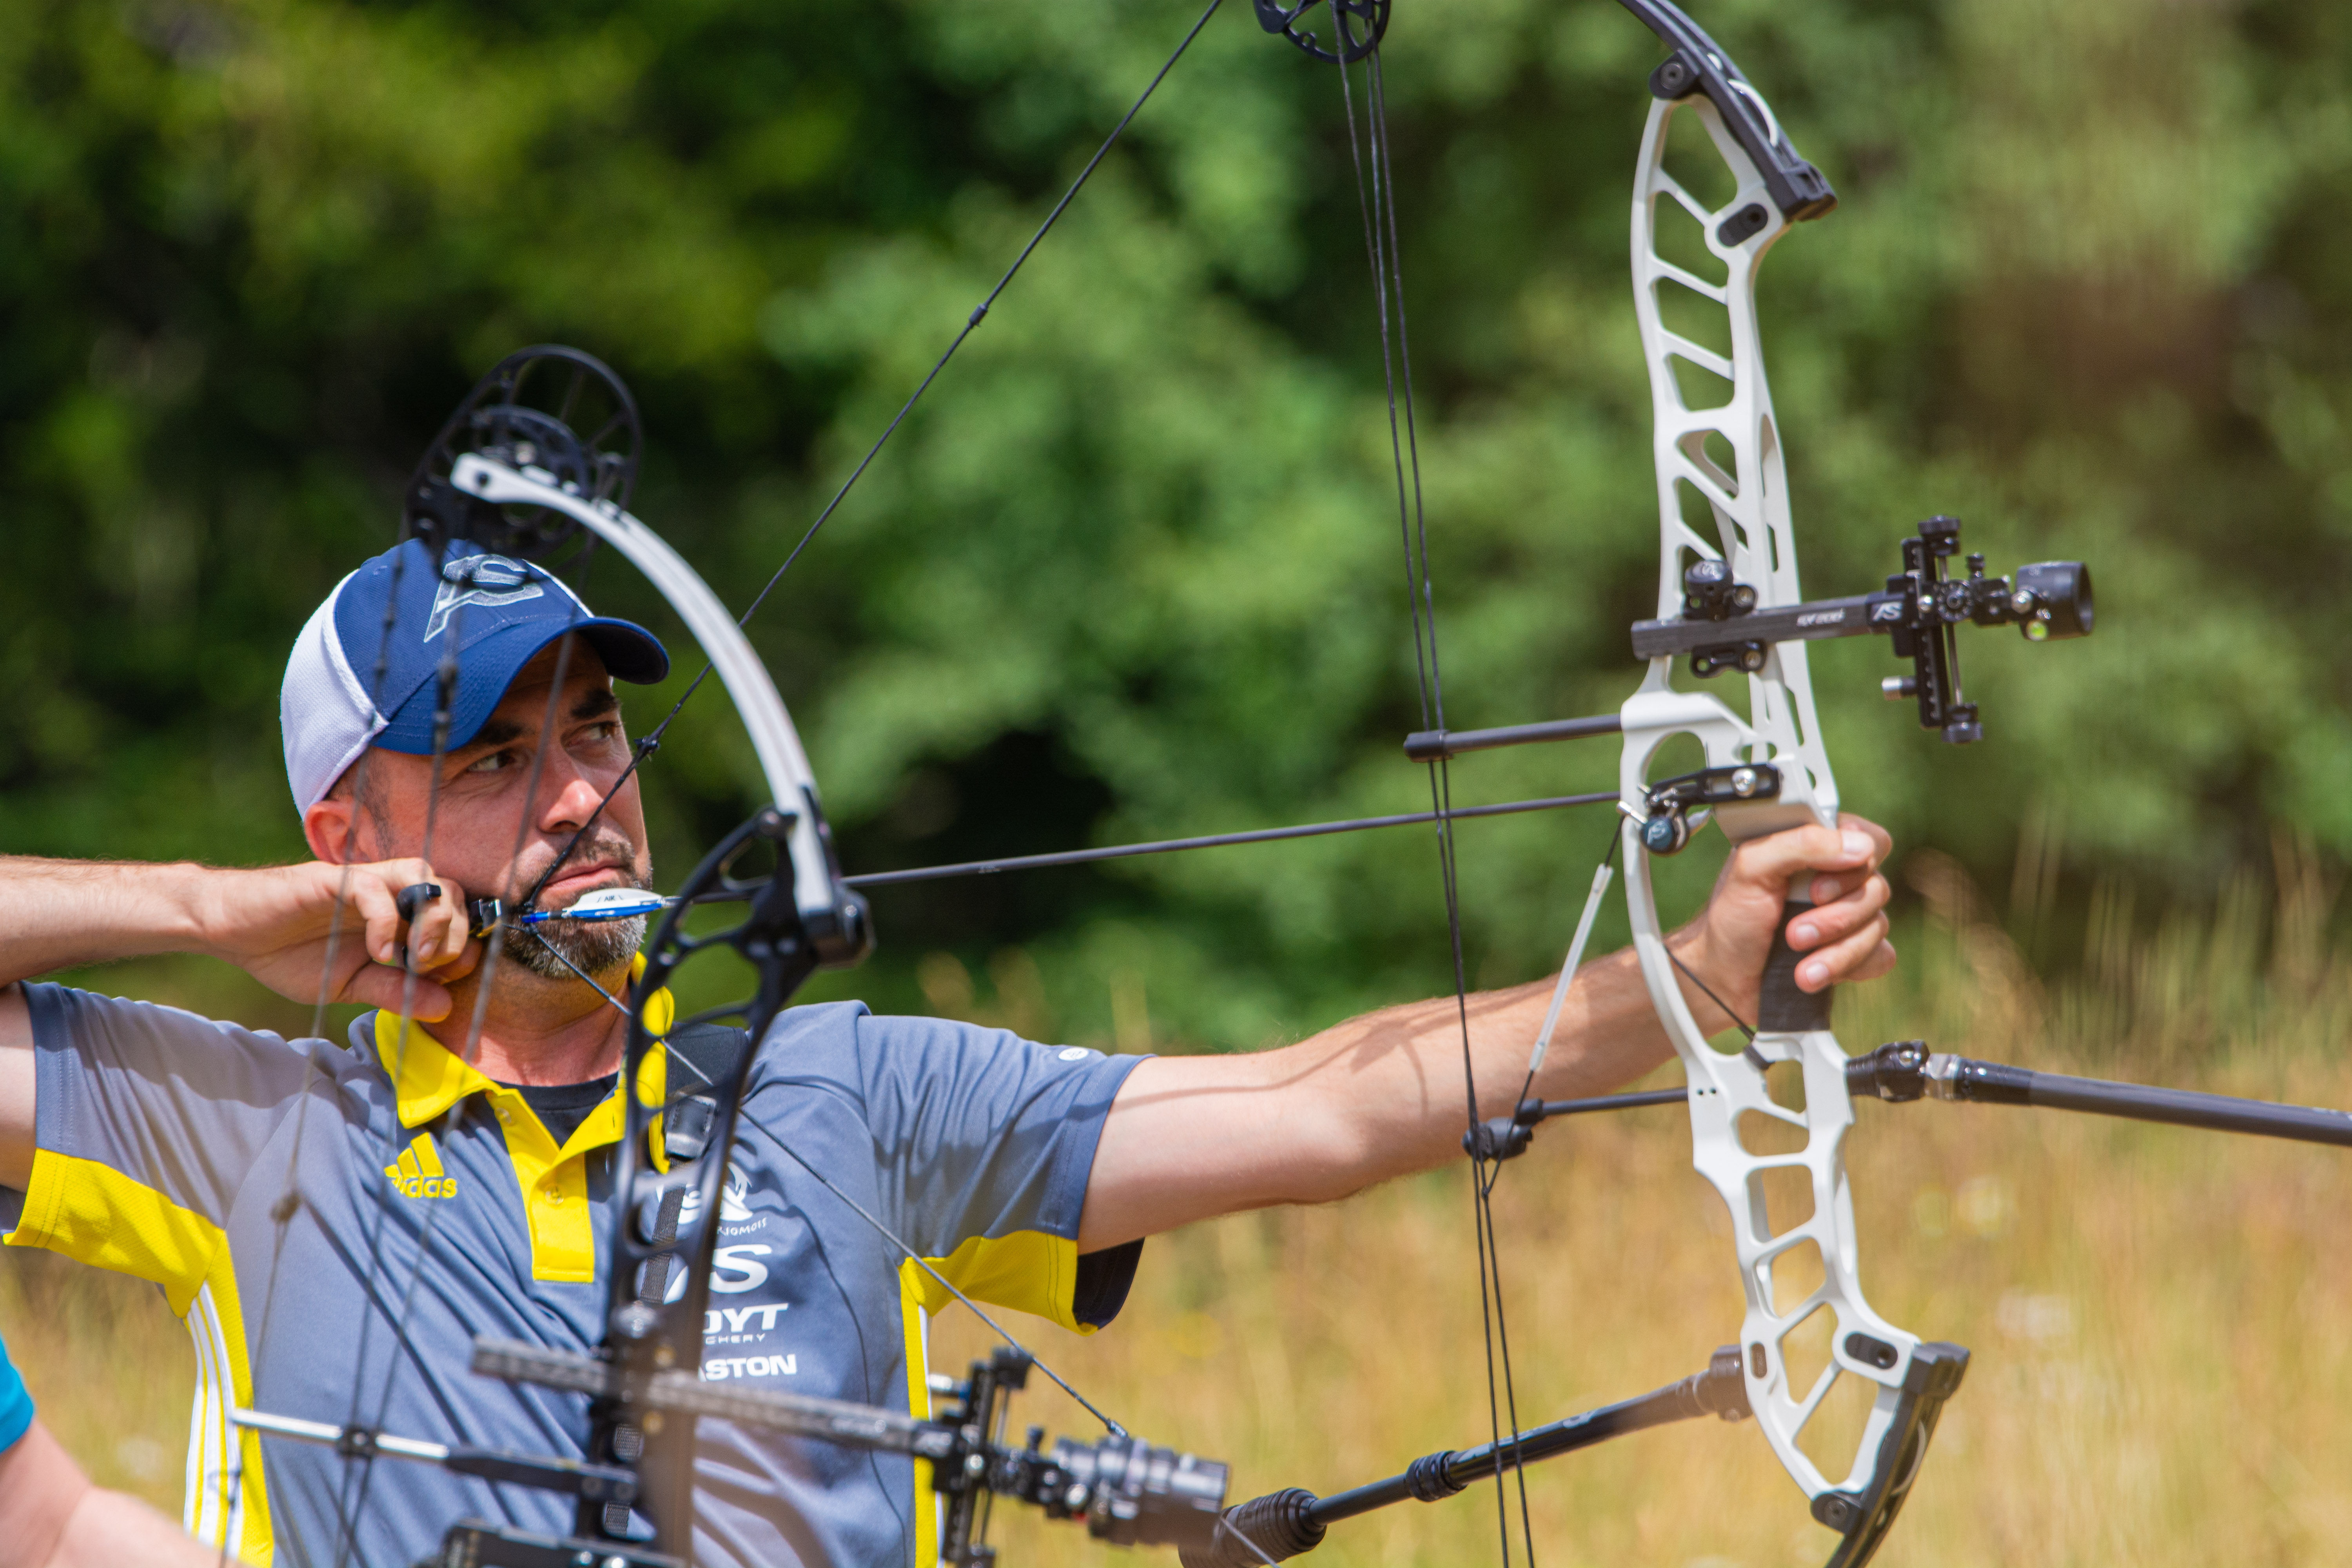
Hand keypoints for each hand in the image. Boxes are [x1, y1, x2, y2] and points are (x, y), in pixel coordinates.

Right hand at [203, 861, 479, 1020]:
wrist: (233, 933)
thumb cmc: (292, 955)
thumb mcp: (351, 985)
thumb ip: (396, 991)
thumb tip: (445, 1007)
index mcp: (398, 915)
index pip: (456, 916)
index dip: (465, 946)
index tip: (450, 980)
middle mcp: (388, 892)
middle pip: (451, 893)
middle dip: (455, 935)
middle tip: (431, 970)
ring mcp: (361, 882)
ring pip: (423, 876)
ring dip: (432, 919)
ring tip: (416, 959)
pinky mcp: (331, 881)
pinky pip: (372, 888)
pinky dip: (386, 921)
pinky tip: (378, 952)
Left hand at [1670, 814, 1895, 1029]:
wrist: (1722, 980)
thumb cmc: (1731, 919)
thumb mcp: (1750, 868)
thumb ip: (1800, 844)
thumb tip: (1860, 845)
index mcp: (1815, 848)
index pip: (1866, 839)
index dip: (1853, 862)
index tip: (1816, 887)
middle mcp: (1837, 880)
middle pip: (1876, 886)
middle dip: (1834, 916)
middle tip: (1794, 932)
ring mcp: (1849, 918)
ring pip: (1877, 924)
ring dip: (1835, 949)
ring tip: (1798, 962)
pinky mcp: (1854, 953)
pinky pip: (1880, 956)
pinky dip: (1848, 967)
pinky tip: (1814, 973)